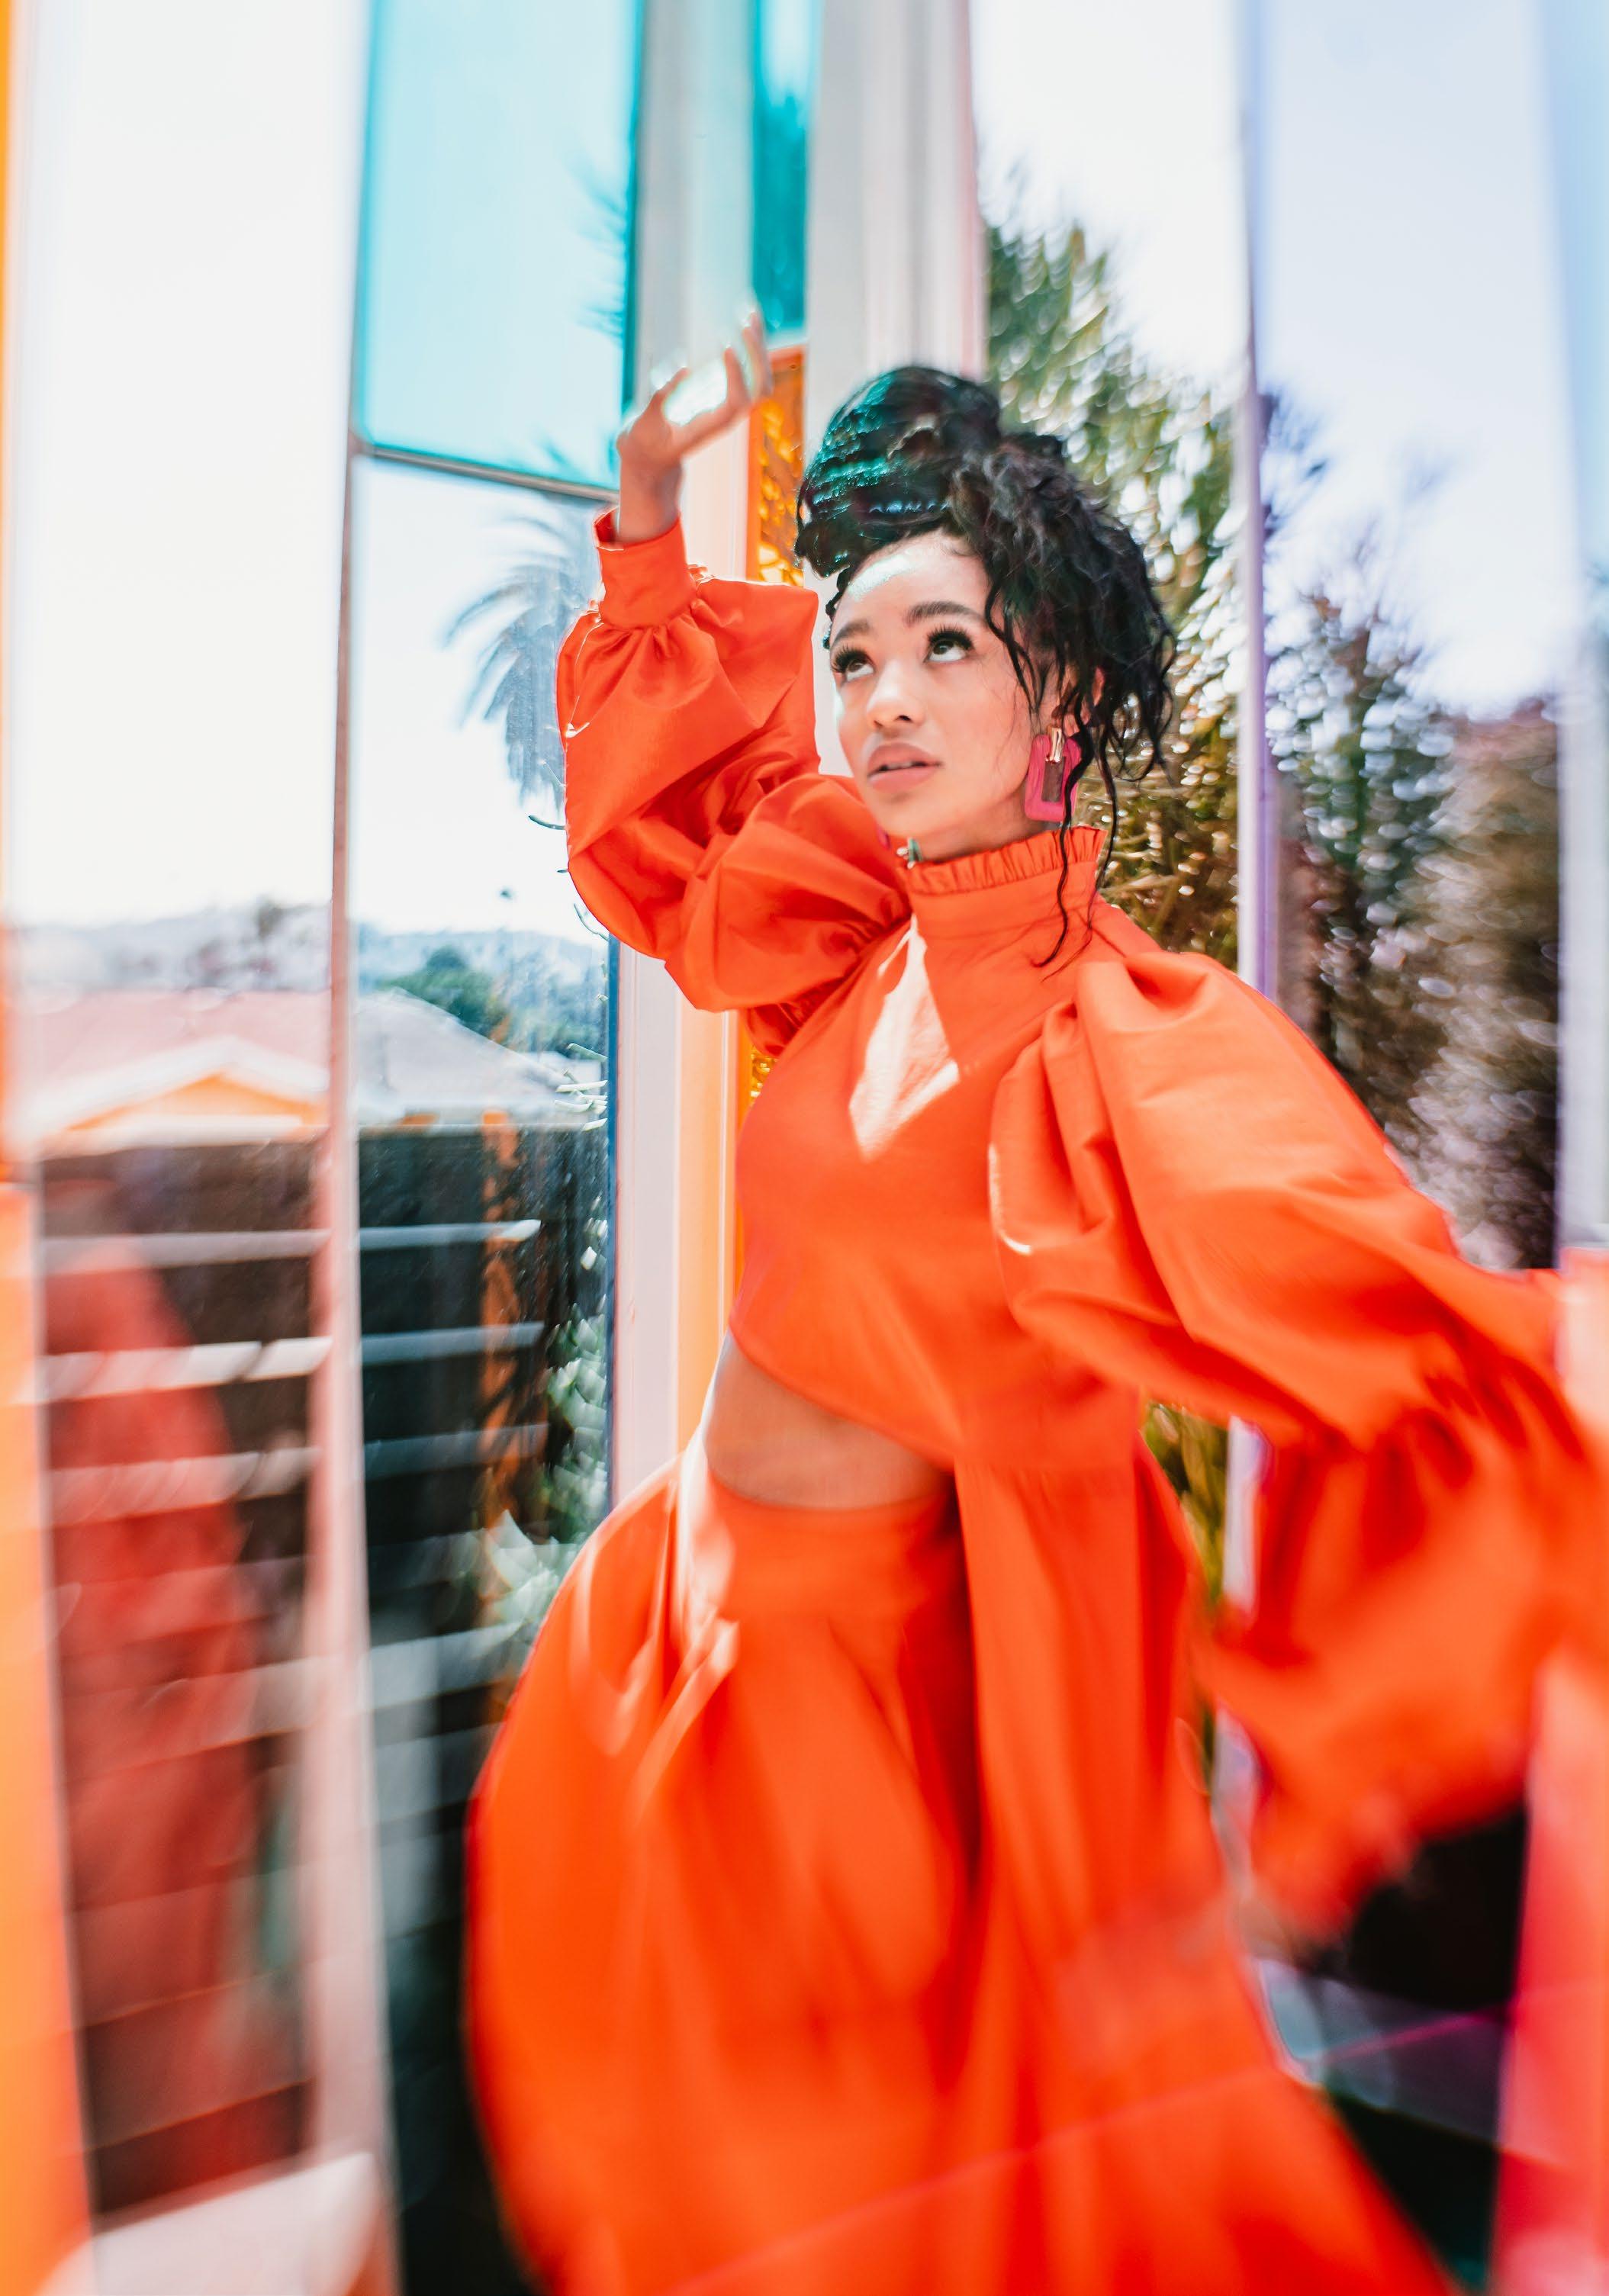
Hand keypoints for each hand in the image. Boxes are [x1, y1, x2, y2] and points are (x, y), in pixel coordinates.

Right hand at [614, 305, 772, 543]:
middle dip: (756, 353)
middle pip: (757, 385)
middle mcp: (727, 413)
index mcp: (711, 426)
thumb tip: (681, 367)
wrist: (652, 457)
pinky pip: (747, 364)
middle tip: (745, 319)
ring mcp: (727, 399)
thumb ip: (658, 400)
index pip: (737, 402)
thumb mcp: (643, 426)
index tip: (726, 346)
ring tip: (749, 308)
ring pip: (758, 373)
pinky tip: (742, 313)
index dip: (738, 375)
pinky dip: (748, 340)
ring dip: (757, 341)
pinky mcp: (722, 387)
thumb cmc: (644, 444)